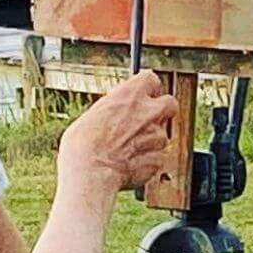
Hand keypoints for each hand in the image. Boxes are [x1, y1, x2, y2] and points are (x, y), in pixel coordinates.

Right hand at [57, 71, 177, 195]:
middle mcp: (148, 112)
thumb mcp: (92, 115)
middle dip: (163, 110)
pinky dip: (146, 162)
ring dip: (150, 142)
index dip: (148, 88)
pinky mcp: (158, 159)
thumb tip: (114, 114)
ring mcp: (156, 136)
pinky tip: (128, 166)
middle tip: (148, 119)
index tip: (143, 94)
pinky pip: (156, 158)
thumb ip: (112, 111)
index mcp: (130, 95)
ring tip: (127, 151)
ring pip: (161, 136)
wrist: (90, 173)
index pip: (151, 79)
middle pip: (170, 103)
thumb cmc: (82, 145)